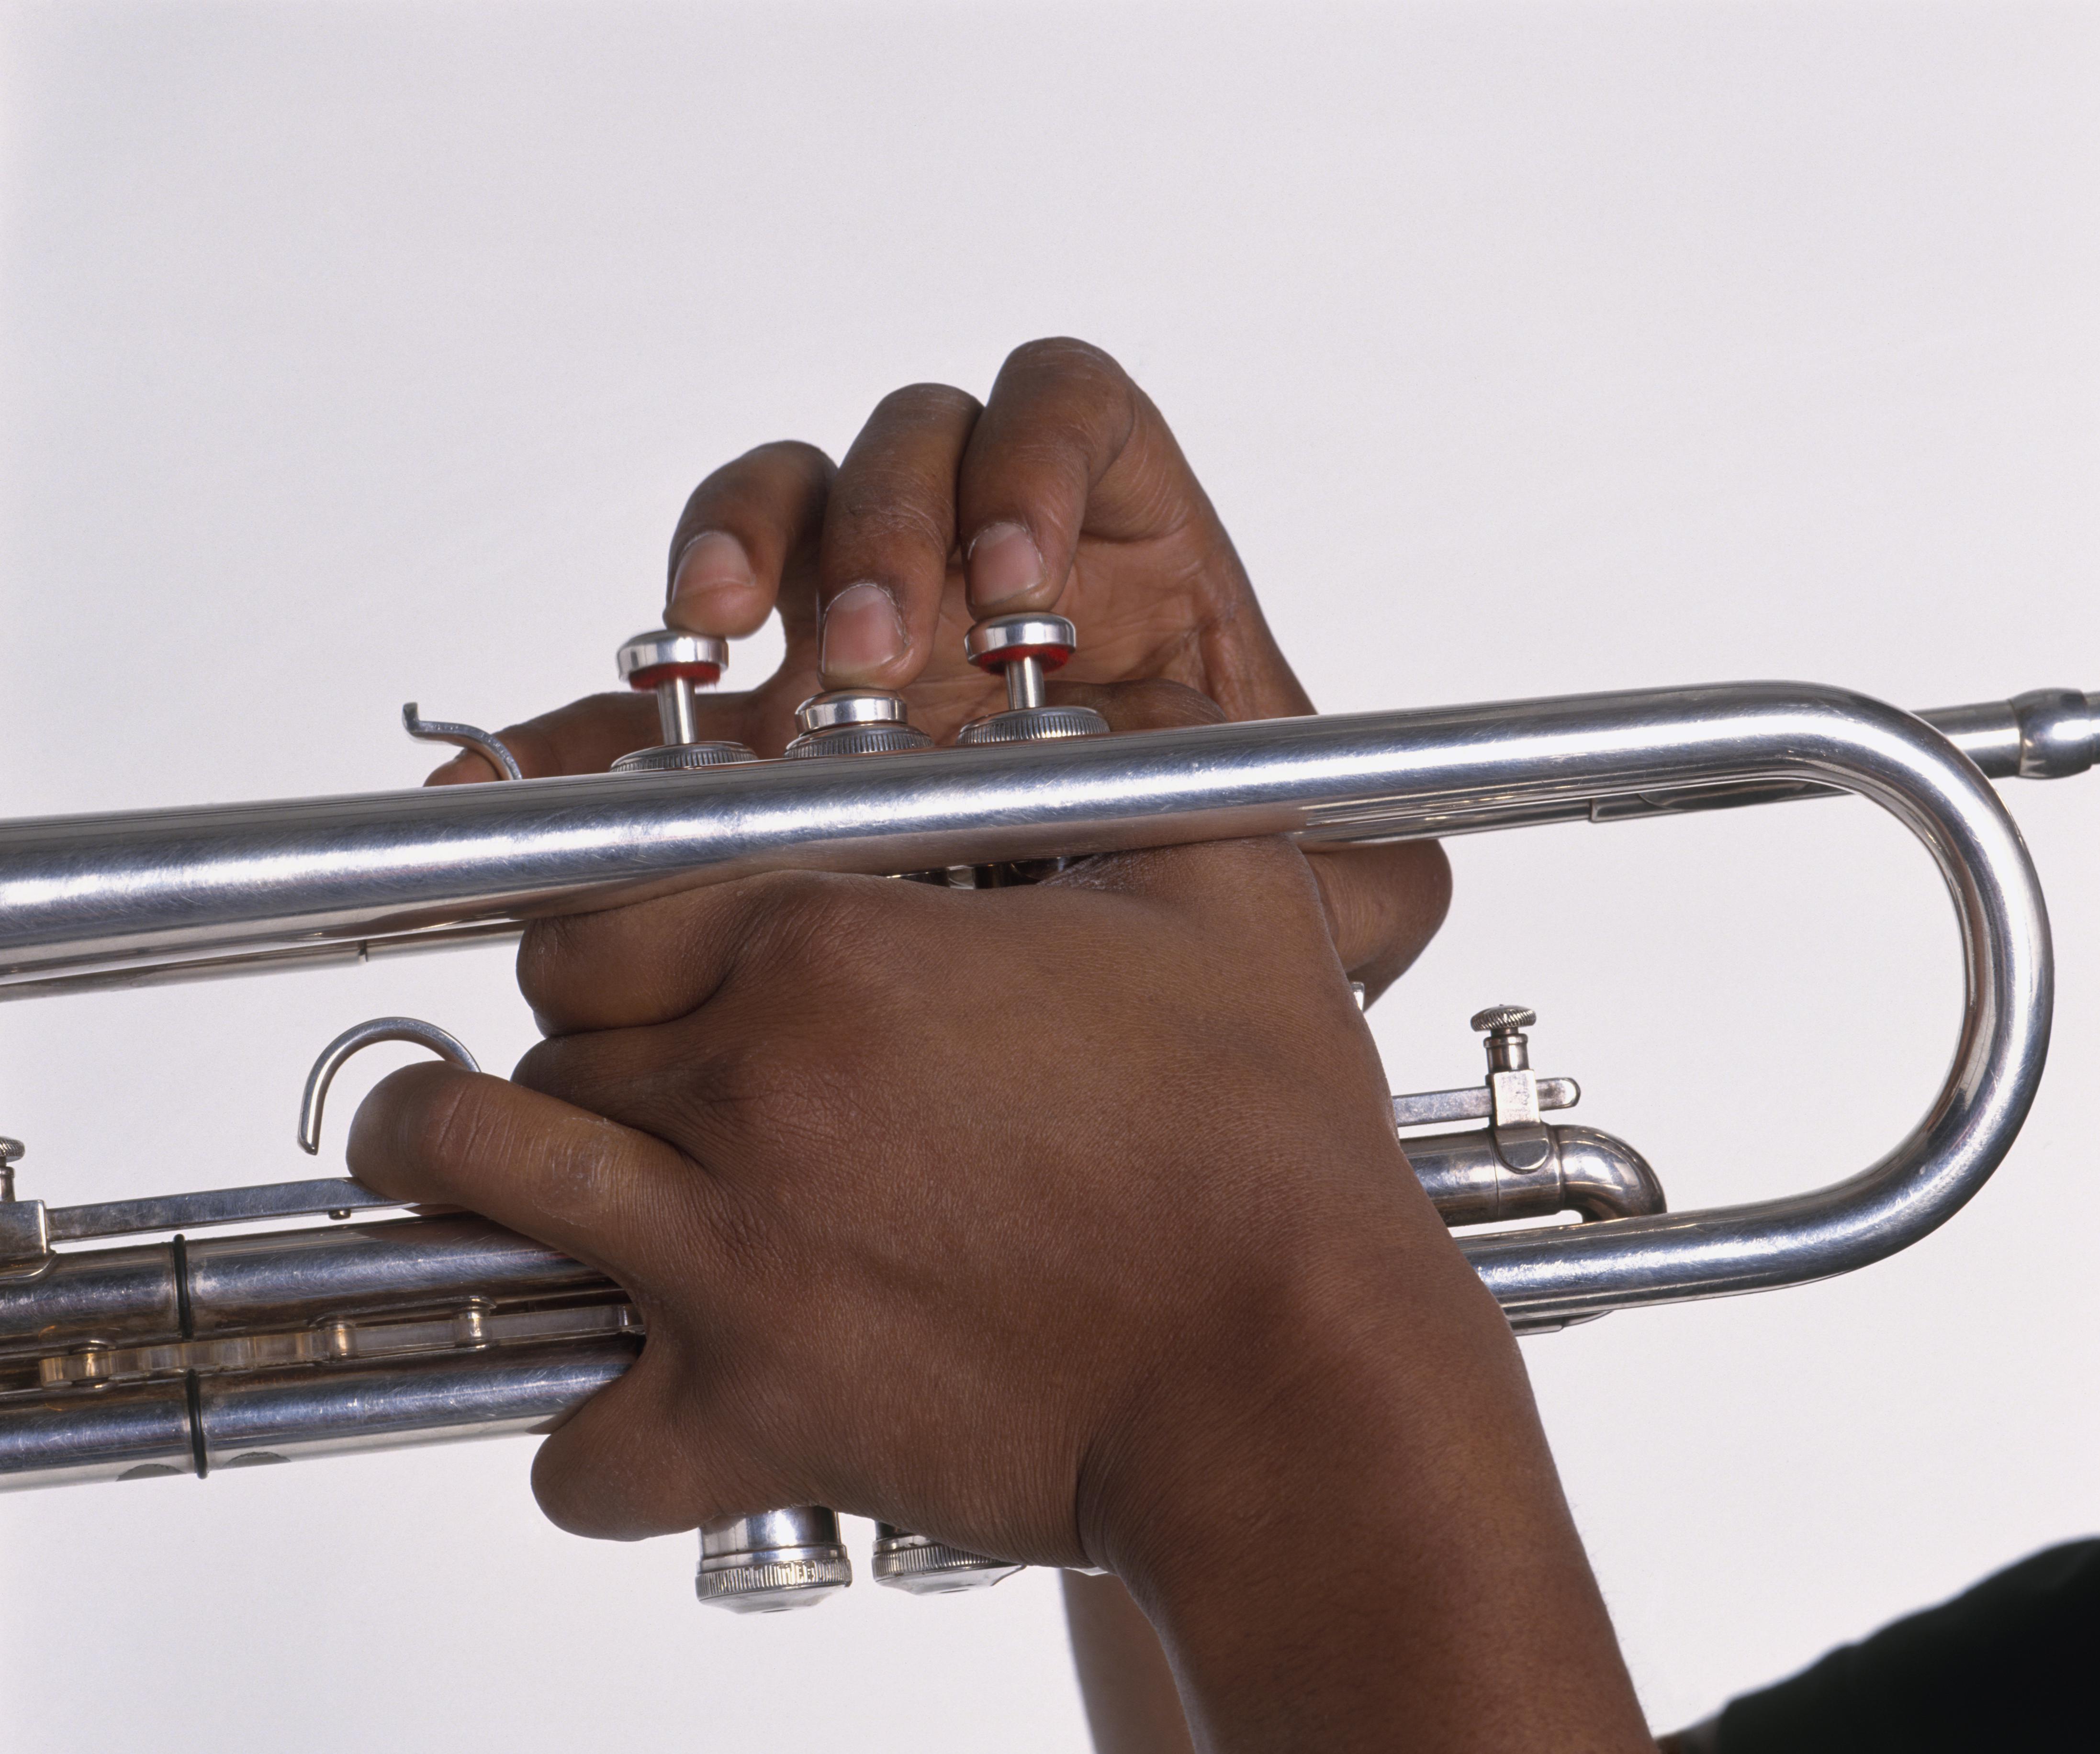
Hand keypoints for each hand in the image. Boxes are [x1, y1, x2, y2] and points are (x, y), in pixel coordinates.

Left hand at [347, 837, 1645, 1751]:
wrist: (1294, 1367)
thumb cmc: (1266, 1140)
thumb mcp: (1215, 892)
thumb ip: (1120, 767)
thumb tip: (1089, 687)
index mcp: (831, 953)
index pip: (590, 901)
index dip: (599, 922)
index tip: (633, 950)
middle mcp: (751, 1091)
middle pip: (540, 1034)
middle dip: (564, 1041)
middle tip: (619, 1063)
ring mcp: (735, 1262)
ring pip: (479, 1182)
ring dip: (460, 1169)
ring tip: (488, 1170)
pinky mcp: (760, 1418)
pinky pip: (577, 1448)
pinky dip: (585, 1432)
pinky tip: (634, 1396)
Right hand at [426, 339, 1448, 996]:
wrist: (1079, 1011)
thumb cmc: (1188, 903)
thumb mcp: (1293, 894)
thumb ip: (1350, 875)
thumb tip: (1402, 891)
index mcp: (1105, 556)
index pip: (1060, 406)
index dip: (1032, 453)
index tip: (1017, 571)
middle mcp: (969, 566)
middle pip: (906, 441)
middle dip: (882, 524)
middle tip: (876, 649)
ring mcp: (849, 631)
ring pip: (771, 510)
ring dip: (740, 554)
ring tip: (723, 646)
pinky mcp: (750, 721)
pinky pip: (643, 686)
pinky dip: (582, 722)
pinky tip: (531, 776)